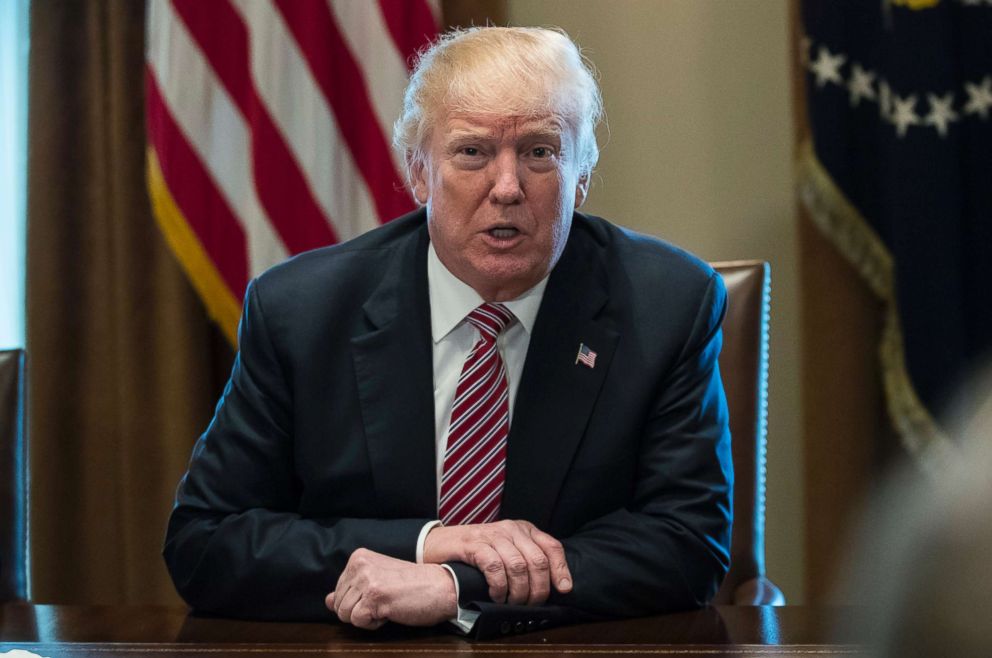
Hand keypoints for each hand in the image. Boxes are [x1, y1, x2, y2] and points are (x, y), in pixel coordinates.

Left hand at [326, 548, 456, 628]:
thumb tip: (328, 601)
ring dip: (366, 617)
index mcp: (358, 558)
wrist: (441, 586)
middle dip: (360, 610)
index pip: (338, 591)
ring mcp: (366, 580)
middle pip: (339, 604)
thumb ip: (351, 590)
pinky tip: (390, 611)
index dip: (358, 601)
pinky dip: (373, 624)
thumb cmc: (414, 585)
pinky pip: (357, 622)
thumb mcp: (378, 581)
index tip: (381, 593)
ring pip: (344, 615)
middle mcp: (359, 565)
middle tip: (385, 600)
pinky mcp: (373, 597)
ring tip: (387, 605)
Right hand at [422, 520, 571, 604]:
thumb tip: (552, 586)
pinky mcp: (475, 544)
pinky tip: (497, 595)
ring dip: (519, 591)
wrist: (441, 544)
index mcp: (523, 530)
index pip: (552, 547)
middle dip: (539, 588)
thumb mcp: (507, 550)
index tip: (563, 590)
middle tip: (531, 604)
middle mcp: (511, 529)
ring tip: (513, 602)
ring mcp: (493, 535)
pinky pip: (495, 568)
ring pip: (519, 566)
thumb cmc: (477, 551)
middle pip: (538, 561)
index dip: (561, 570)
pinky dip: (499, 587)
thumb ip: (527, 560)